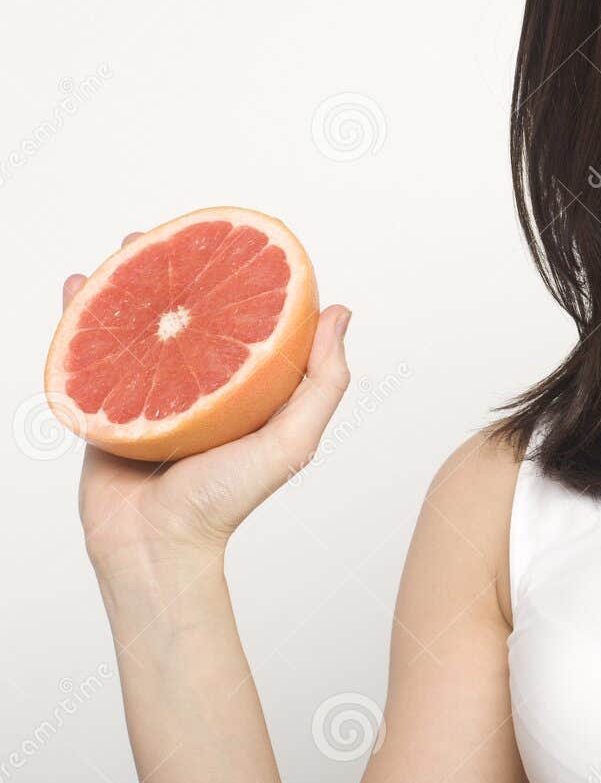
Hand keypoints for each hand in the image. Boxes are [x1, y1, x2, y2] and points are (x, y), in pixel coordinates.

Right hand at [64, 231, 353, 588]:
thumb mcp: (292, 441)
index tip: (237, 243)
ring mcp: (151, 394)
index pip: (246, 322)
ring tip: (126, 248)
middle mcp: (200, 386)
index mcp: (245, 388)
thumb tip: (341, 313)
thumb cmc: (228, 501)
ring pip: (139, 326)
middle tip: (170, 234)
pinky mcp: (107, 408)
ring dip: (129, 284)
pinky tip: (77, 286)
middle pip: (187, 316)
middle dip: (177, 273)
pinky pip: (92, 354)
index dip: (241, 281)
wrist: (154, 548)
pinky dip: (81, 318)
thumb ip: (322, 382)